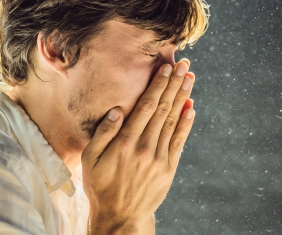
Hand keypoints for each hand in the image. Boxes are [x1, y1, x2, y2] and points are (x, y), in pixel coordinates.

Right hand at [82, 59, 195, 233]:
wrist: (120, 216)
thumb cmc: (100, 185)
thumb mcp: (90, 160)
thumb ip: (103, 133)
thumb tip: (117, 110)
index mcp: (125, 142)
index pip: (145, 107)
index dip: (157, 85)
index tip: (165, 68)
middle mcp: (144, 147)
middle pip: (163, 109)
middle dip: (173, 84)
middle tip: (183, 65)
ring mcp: (159, 158)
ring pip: (173, 121)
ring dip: (182, 98)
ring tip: (189, 78)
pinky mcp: (168, 168)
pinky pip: (179, 141)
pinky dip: (186, 124)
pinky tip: (191, 107)